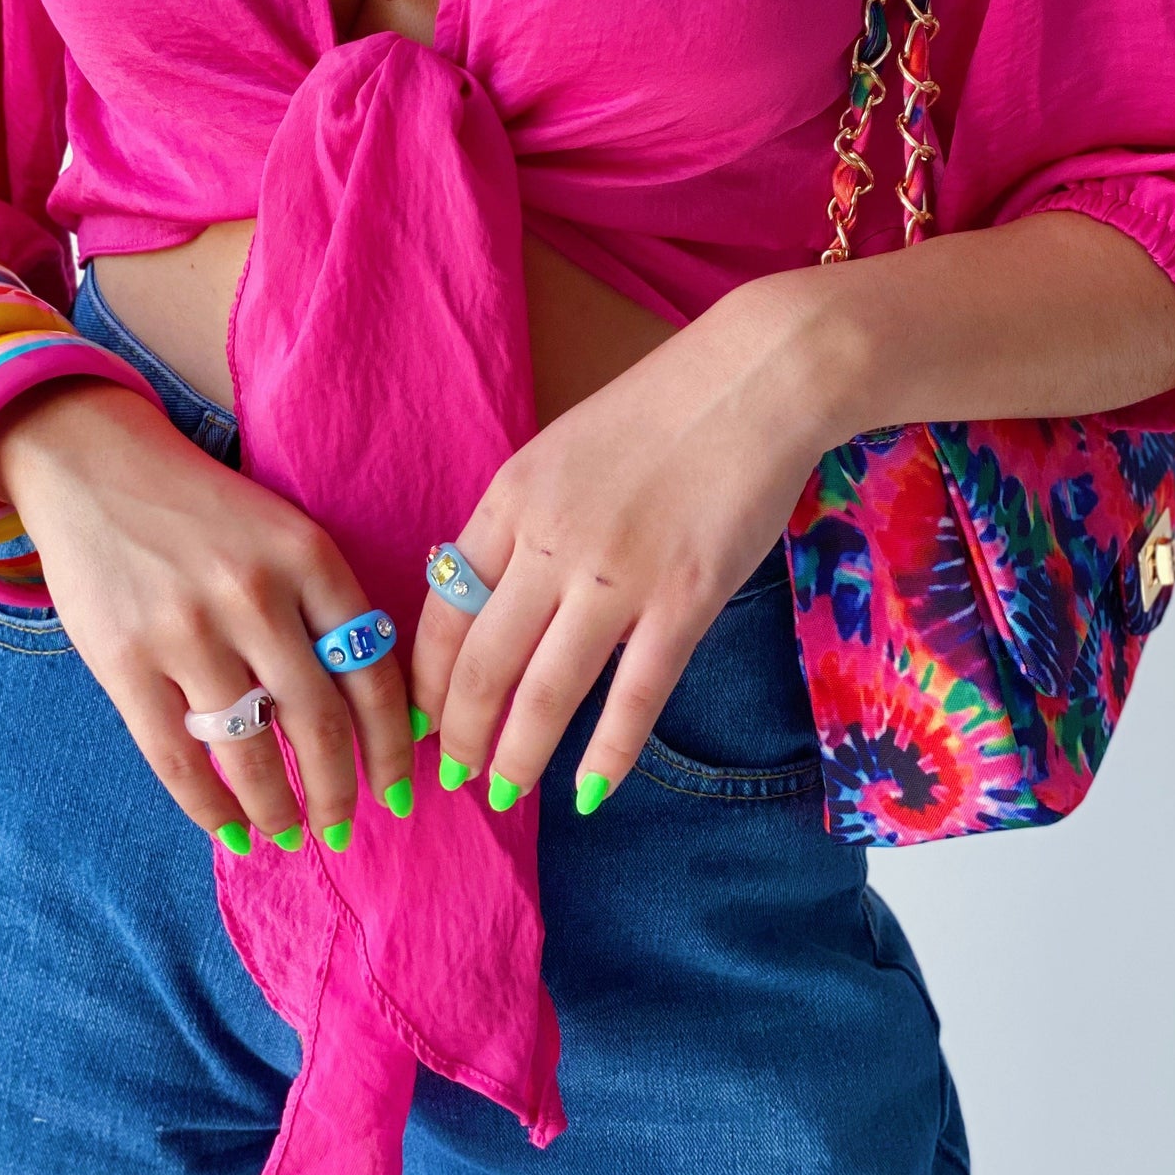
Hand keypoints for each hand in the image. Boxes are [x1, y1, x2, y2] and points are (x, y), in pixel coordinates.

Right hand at [0, 381, 415, 852]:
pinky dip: (211, 808)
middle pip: (321, 722)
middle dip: (343, 789)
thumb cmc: (206, 511)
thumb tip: (378, 713)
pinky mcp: (125, 661)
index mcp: (310, 556)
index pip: (374, 671)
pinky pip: (178, 759)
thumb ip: (327, 608)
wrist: (96, 465)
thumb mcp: (285, 533)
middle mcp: (256, 595)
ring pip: (251, 752)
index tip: (402, 788)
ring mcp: (187, 631)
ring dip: (280, 809)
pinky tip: (232, 830)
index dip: (394, 745)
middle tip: (347, 824)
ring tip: (292, 835)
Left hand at [410, 273, 852, 810]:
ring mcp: (616, 577)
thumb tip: (491, 595)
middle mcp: (550, 542)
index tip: (419, 718)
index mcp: (510, 498)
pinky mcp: (684, 601)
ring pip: (545, 693)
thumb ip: (525, 521)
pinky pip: (635, 696)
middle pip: (481, 663)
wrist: (755, 379)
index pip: (443, 607)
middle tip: (450, 773)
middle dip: (458, 732)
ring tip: (500, 795)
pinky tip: (588, 794)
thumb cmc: (661, 410)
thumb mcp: (562, 450)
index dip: (426, 677)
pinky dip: (606, 755)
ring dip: (515, 757)